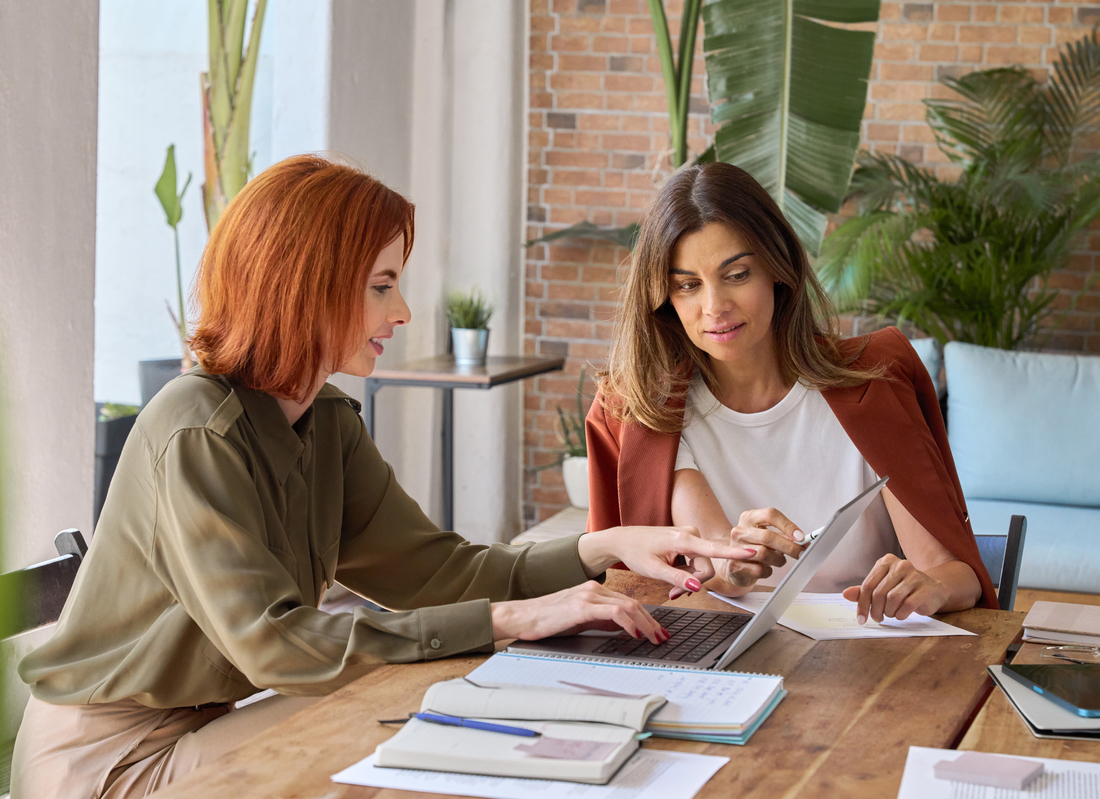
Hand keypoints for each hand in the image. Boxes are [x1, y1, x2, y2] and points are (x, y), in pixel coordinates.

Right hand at [491, 582, 668, 643]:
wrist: (522, 616)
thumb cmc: (548, 620)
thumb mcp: (580, 620)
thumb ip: (601, 620)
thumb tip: (624, 628)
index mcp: (594, 590)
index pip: (629, 602)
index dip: (648, 618)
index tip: (658, 632)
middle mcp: (594, 589)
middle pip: (633, 603)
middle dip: (652, 622)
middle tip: (663, 638)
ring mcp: (588, 595)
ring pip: (628, 605)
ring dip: (646, 623)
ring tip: (654, 638)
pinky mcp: (581, 606)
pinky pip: (613, 611)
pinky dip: (629, 622)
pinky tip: (635, 634)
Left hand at [577, 526, 755, 599]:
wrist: (624, 540)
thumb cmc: (636, 552)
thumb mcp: (654, 570)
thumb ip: (676, 578)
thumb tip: (696, 586)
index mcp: (683, 539)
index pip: (713, 549)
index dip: (734, 553)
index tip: (753, 552)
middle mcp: (690, 533)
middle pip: (706, 566)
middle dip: (694, 582)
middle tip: (674, 594)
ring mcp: (690, 535)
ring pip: (702, 565)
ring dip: (689, 579)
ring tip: (671, 588)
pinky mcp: (688, 539)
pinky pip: (696, 561)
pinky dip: (687, 572)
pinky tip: (673, 577)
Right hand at [710, 507, 805, 592]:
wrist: (735, 563)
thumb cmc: (754, 546)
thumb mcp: (767, 535)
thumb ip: (783, 535)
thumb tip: (802, 541)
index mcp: (749, 518)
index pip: (770, 515)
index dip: (788, 525)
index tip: (800, 537)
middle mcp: (740, 531)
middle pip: (768, 536)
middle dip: (789, 546)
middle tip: (800, 553)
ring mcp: (735, 548)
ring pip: (764, 553)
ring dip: (778, 559)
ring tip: (780, 560)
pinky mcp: (734, 566)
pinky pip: (759, 570)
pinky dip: (768, 571)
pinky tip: (767, 568)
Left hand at [842, 554, 948, 623]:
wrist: (934, 589)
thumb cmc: (904, 588)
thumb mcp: (883, 586)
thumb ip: (865, 590)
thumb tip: (845, 594)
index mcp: (886, 561)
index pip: (868, 585)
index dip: (861, 604)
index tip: (860, 619)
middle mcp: (900, 565)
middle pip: (878, 593)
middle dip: (875, 610)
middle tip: (877, 618)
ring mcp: (914, 576)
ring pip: (892, 599)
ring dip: (889, 612)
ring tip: (891, 614)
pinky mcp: (925, 589)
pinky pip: (906, 606)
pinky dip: (901, 614)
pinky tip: (901, 614)